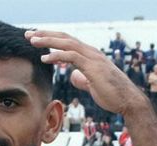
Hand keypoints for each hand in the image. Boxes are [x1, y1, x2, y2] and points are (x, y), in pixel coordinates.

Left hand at [28, 30, 147, 114]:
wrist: (128, 101)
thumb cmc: (112, 94)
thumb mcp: (92, 85)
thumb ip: (82, 78)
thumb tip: (72, 76)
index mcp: (90, 55)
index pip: (68, 42)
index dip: (52, 38)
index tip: (36, 39)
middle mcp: (91, 53)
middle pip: (65, 37)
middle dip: (45, 34)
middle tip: (28, 34)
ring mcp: (93, 58)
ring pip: (67, 43)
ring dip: (48, 41)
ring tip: (32, 41)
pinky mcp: (93, 67)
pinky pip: (72, 56)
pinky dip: (57, 55)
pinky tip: (45, 58)